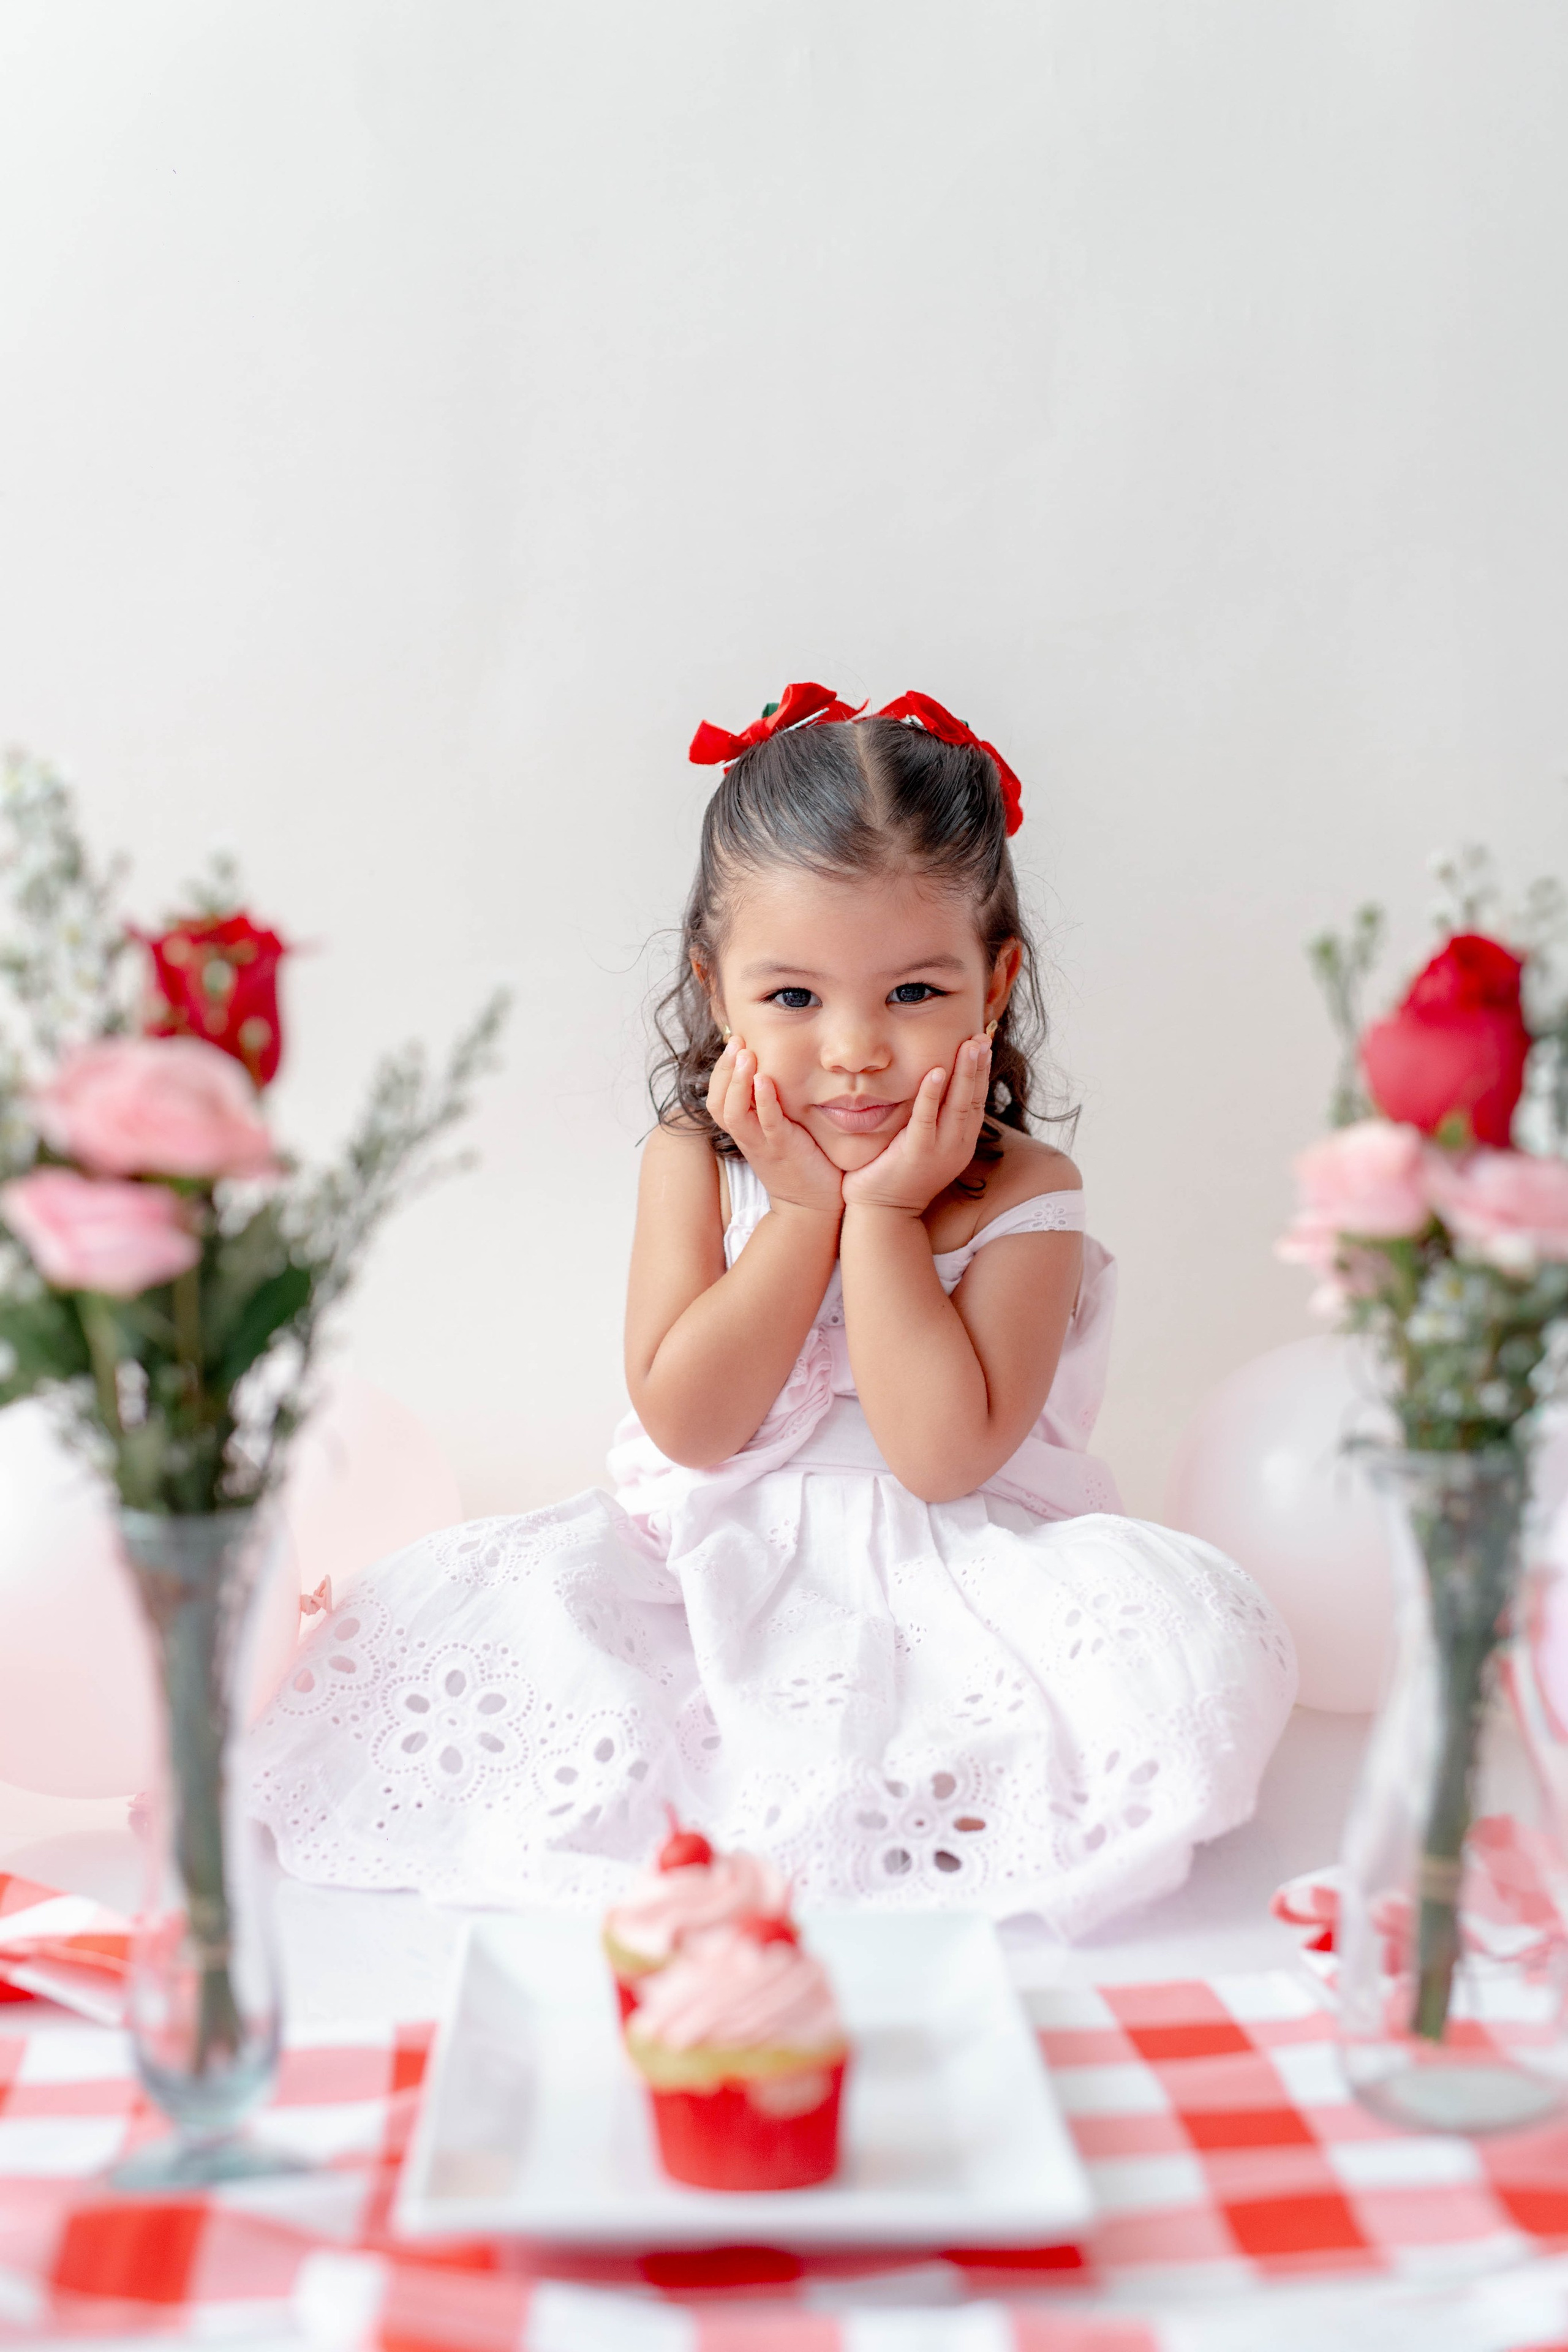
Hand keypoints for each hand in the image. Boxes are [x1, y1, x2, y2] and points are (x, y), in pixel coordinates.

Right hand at [707, 1038, 843, 1216]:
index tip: (733, 1042)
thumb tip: (773, 1072)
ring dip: (737, 1082)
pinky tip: (764, 1080)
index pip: (718, 1098)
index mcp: (745, 1130)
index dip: (721, 1071)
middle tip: (735, 1041)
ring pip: (733, 1113)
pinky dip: (763, 1101)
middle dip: (723, 1069)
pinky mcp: (784, 1149)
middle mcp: (748, 1136)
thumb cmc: (801, 1162)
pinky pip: (767, 1123)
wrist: (814, 1205)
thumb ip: (772, 1105)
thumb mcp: (779, 1130)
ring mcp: (763, 1144)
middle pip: (717, 1102)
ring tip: (744, 1054)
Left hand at [841, 1035, 991, 1214]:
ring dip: (965, 1073)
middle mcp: (956, 1146)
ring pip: (959, 1105)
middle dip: (979, 1065)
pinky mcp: (916, 1154)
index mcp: (960, 1142)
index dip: (981, 1072)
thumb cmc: (897, 1175)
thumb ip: (931, 1119)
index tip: (984, 1044)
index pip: (977, 1100)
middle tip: (984, 1035)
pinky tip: (936, 1071)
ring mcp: (939, 1151)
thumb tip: (933, 1088)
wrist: (883, 1214)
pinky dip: (931, 1095)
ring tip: (970, 1044)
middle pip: (974, 1098)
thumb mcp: (923, 1144)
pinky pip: (926, 1119)